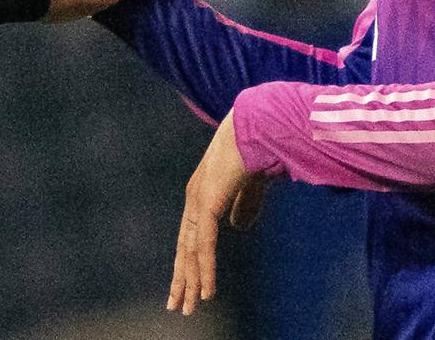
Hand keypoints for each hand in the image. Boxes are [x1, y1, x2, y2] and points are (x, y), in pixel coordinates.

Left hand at [169, 113, 267, 315]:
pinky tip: (205, 291)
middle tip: (177, 306)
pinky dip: (205, 270)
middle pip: (185, 248)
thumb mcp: (252, 186)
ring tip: (189, 307)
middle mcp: (195, 199)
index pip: (192, 236)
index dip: (189, 262)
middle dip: (182, 279)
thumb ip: (245, 205)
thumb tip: (238, 227)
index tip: (187, 286)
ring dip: (190, 281)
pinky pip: (204, 245)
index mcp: (202, 194)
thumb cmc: (256, 150)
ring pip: (191, 252)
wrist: (257, 127)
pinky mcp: (207, 204)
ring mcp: (198, 202)